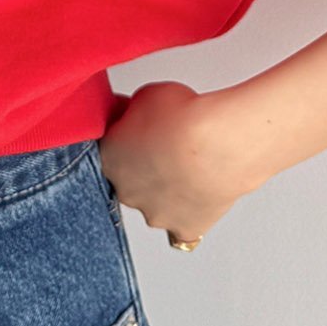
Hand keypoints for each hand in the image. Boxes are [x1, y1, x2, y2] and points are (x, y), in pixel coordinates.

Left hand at [96, 80, 265, 248]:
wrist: (217, 144)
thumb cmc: (183, 117)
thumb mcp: (145, 96)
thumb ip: (132, 113)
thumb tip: (134, 116)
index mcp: (109, 158)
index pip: (111, 148)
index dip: (129, 135)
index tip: (144, 127)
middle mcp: (126, 191)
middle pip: (131, 180)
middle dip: (146, 165)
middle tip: (170, 145)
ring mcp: (155, 214)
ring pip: (156, 204)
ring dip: (167, 189)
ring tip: (191, 166)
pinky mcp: (185, 229)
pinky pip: (183, 229)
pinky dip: (189, 216)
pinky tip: (197, 197)